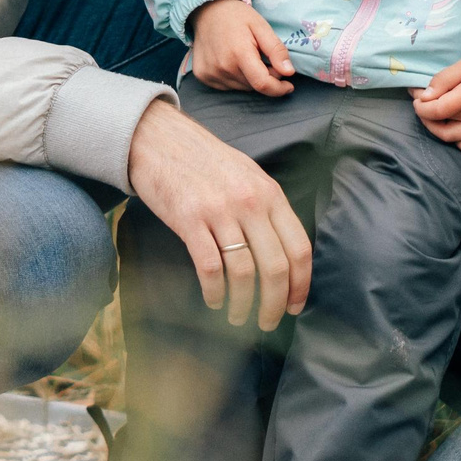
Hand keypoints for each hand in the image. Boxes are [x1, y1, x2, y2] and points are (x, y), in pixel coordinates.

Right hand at [127, 100, 312, 328]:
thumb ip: (268, 209)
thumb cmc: (205, 161)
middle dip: (274, 304)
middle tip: (268, 322)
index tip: (294, 306)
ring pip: (244, 273)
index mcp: (270, 194)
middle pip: (275, 267)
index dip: (300, 284)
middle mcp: (250, 202)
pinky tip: (214, 300)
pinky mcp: (189, 219)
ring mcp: (219, 211)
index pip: (299, 248)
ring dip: (243, 304)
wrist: (160, 138)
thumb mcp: (248, 176)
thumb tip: (284, 255)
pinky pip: (209, 267)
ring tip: (236, 316)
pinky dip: (215, 292)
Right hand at [188, 0, 295, 94]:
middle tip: (264, 58)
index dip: (278, 89)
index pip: (262, 84)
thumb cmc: (237, 16)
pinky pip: (227, 86)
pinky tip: (233, 62)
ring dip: (250, 79)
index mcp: (239, 53)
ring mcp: (210, 73)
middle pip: (253, 86)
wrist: (207, 9)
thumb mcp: (261, 27)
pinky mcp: (203, 76)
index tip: (288, 86)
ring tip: (247, 58)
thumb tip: (289, 72)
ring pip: (241, 87)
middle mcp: (222, 67)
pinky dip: (236, 79)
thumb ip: (276, 50)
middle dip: (265, 78)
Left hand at [413, 54, 460, 155]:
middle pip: (440, 124)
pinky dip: (458, 143)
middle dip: (424, 114)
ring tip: (433, 115)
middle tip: (422, 103)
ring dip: (435, 128)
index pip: (436, 110)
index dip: (420, 106)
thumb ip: (443, 79)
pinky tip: (454, 129)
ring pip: (451, 138)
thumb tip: (424, 96)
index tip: (417, 98)